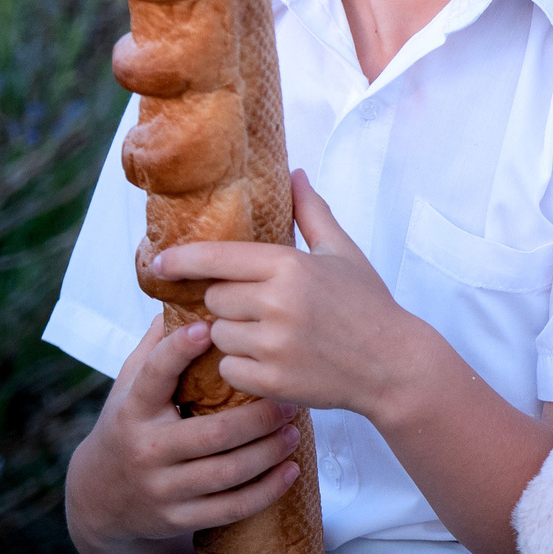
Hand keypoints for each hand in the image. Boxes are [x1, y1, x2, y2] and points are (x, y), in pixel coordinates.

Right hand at [65, 315, 304, 553]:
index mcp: (133, 410)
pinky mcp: (177, 518)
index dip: (178, 351)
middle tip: (290, 397)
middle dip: (258, 417)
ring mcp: (161, 489)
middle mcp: (145, 451)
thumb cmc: (132, 424)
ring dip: (269, 451)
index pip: (154, 376)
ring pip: (228, 473)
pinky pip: (231, 507)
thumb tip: (192, 288)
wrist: (100, 499)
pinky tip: (290, 468)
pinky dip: (266, 489)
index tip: (209, 326)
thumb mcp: (131, 387)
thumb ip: (158, 345)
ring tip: (295, 429)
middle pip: (213, 434)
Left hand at [152, 171, 434, 421]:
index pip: (217, 258)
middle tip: (265, 309)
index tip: (158, 263)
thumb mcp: (344, 253)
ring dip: (236, 337)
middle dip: (231, 303)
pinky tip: (275, 362)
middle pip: (215, 299)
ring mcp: (272, 344)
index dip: (181, 260)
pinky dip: (244, 368)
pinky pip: (228, 369)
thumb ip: (312, 214)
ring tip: (274, 337)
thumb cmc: (368, 305)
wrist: (395, 364)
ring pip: (218, 335)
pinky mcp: (271, 380)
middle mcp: (276, 303)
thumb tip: (296, 173)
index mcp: (290, 266)